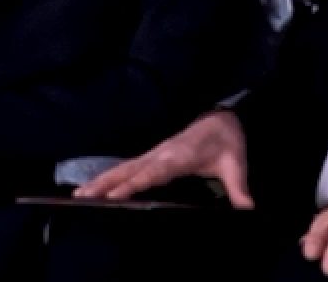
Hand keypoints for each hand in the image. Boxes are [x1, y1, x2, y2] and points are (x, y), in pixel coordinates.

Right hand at [74, 110, 253, 208]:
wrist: (221, 117)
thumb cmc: (226, 141)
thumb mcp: (236, 165)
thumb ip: (239, 189)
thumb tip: (248, 211)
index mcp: (177, 156)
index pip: (152, 173)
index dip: (134, 184)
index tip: (116, 195)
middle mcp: (160, 155)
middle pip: (128, 171)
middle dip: (105, 184)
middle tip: (82, 197)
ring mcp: (153, 154)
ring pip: (122, 168)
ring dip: (100, 180)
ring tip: (79, 194)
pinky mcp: (151, 156)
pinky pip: (127, 167)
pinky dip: (108, 176)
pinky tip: (95, 187)